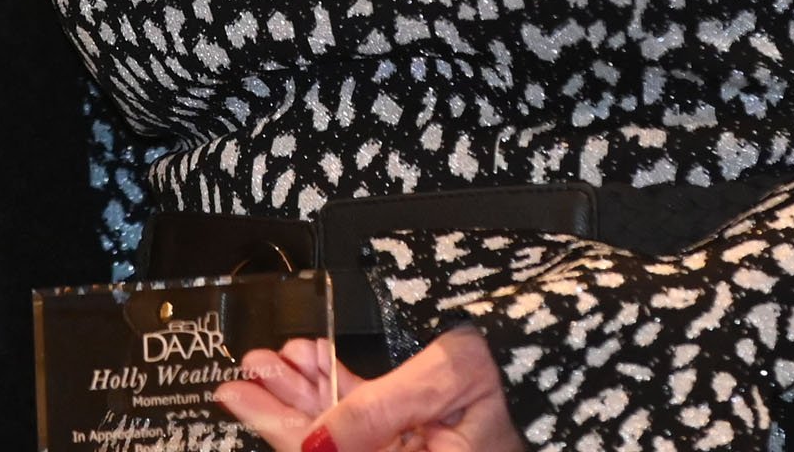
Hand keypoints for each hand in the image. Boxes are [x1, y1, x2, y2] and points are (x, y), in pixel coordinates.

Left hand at [216, 326, 522, 451]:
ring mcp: (414, 450)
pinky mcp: (417, 435)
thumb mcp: (441, 381)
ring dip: (304, 392)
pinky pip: (367, 416)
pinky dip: (336, 386)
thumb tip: (315, 442)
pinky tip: (310, 358)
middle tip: (240, 378)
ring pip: (343, 428)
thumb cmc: (513, 369)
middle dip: (282, 410)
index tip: (237, 399)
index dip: (281, 430)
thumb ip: (374, 413)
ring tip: (269, 359)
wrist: (557, 352)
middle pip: (331, 447)